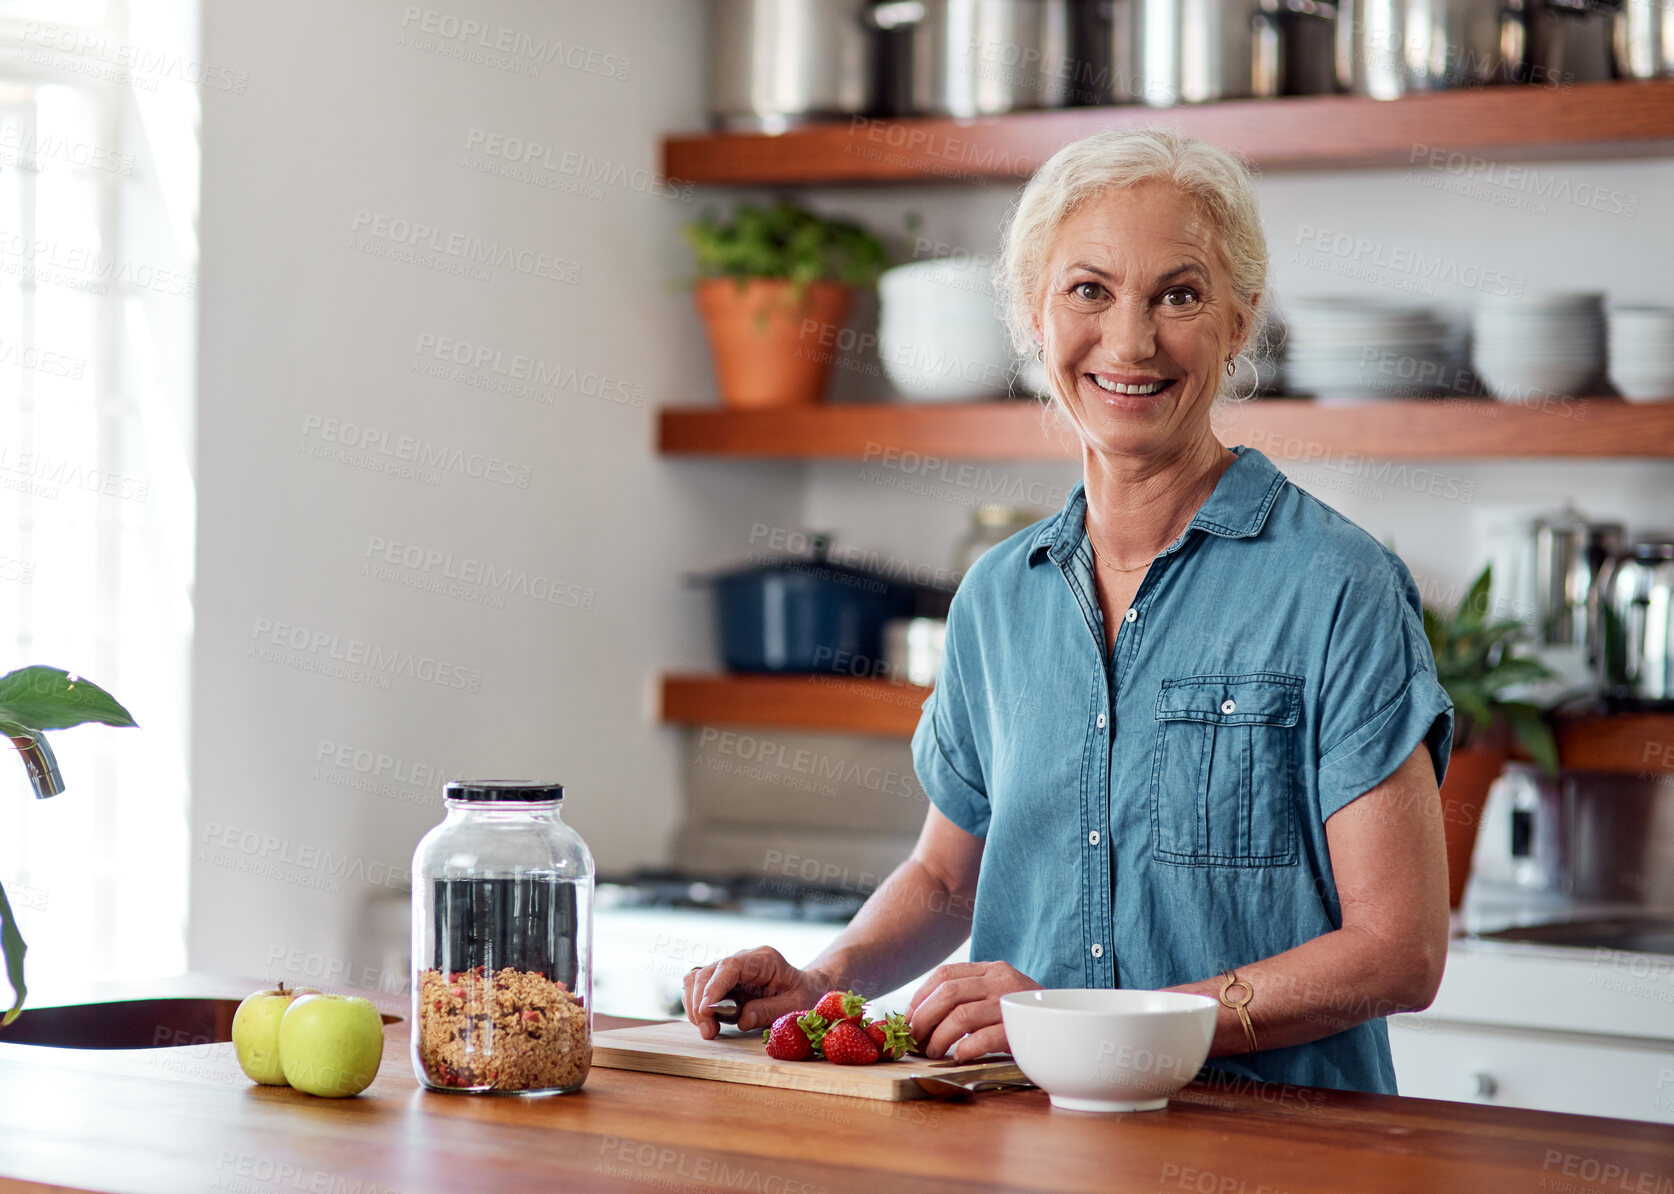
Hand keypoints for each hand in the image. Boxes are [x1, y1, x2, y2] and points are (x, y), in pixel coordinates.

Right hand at [681, 947, 827, 1039]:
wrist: (807, 988)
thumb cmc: (805, 995)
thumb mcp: (796, 1005)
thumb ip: (770, 1010)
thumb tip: (742, 1019)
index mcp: (764, 959)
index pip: (730, 966)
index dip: (714, 988)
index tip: (707, 1011)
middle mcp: (743, 959)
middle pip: (707, 973)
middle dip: (701, 1003)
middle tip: (708, 1031)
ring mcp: (731, 969)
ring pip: (697, 979)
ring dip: (695, 1005)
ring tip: (709, 1030)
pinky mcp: (723, 982)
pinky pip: (700, 988)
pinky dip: (697, 1006)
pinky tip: (708, 1022)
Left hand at [906, 961, 1040, 1061]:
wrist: (1068, 1026)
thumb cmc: (1024, 1016)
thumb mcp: (997, 996)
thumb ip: (968, 997)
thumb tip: (920, 1017)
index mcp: (991, 970)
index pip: (945, 974)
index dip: (920, 996)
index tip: (907, 1018)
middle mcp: (1001, 981)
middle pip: (948, 993)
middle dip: (923, 1018)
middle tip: (914, 1039)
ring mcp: (1011, 1004)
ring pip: (961, 1016)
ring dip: (938, 1037)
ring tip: (933, 1052)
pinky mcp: (1021, 1030)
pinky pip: (984, 1038)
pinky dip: (965, 1049)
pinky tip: (958, 1056)